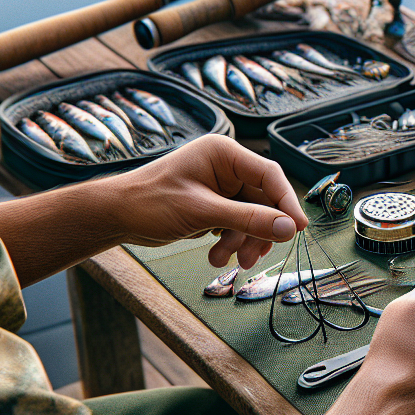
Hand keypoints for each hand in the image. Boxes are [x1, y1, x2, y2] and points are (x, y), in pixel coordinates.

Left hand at [112, 135, 307, 268]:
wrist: (116, 216)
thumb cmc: (149, 202)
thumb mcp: (202, 212)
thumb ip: (248, 220)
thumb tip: (289, 229)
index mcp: (224, 154)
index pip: (269, 175)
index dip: (286, 202)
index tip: (299, 228)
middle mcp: (226, 167)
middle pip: (264, 201)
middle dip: (258, 232)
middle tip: (252, 258)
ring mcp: (221, 187)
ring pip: (252, 217)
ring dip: (243, 242)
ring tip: (224, 260)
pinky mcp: (215, 205)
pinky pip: (238, 225)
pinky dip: (231, 243)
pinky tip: (216, 256)